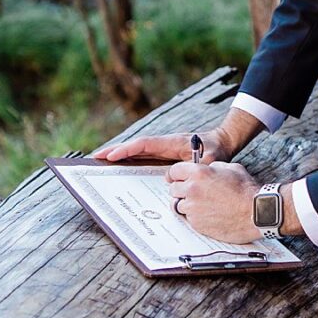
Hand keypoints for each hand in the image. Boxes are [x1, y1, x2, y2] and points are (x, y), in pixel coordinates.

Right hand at [90, 128, 229, 163]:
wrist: (222, 142)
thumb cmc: (217, 150)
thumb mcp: (213, 159)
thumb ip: (202, 166)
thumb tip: (191, 175)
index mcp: (171, 143)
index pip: (145, 144)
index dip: (128, 150)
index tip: (112, 156)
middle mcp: (163, 144)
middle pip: (135, 146)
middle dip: (115, 151)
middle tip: (95, 157)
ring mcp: (162, 149)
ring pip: (136, 151)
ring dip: (119, 155)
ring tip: (100, 161)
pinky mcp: (163, 154)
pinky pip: (142, 156)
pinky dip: (129, 159)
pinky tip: (119, 166)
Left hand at [165, 161, 259, 242]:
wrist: (255, 212)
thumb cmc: (246, 190)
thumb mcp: (230, 168)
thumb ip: (213, 168)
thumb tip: (206, 169)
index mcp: (199, 173)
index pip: (174, 171)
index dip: (176, 175)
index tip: (176, 178)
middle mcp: (192, 190)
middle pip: (173, 189)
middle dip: (181, 190)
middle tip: (192, 192)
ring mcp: (193, 208)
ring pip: (179, 205)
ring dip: (187, 204)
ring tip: (203, 205)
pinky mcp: (196, 223)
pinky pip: (189, 218)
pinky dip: (195, 216)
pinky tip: (209, 214)